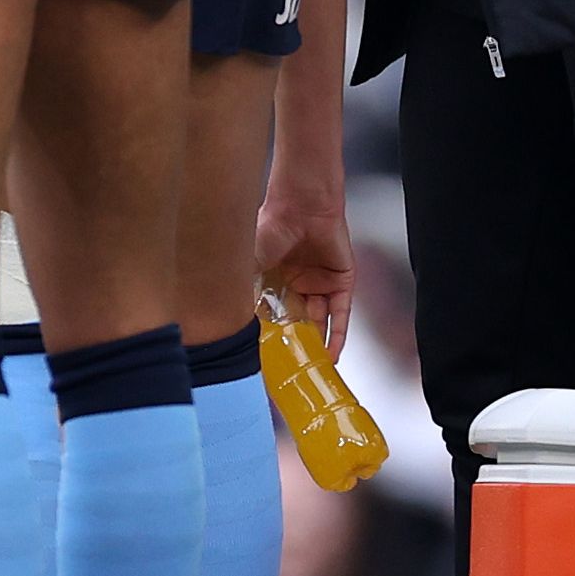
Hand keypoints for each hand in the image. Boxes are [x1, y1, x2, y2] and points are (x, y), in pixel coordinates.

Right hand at [257, 171, 358, 354]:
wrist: (301, 206)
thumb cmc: (270, 226)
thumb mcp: (251, 263)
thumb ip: (246, 290)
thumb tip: (233, 319)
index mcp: (273, 276)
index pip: (272, 311)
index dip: (269, 333)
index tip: (263, 355)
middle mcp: (296, 282)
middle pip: (297, 319)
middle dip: (294, 343)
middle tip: (288, 367)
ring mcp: (319, 283)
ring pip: (319, 320)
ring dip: (316, 344)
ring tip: (310, 369)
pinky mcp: (341, 283)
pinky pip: (341, 315)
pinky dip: (338, 335)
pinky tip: (332, 355)